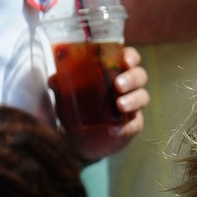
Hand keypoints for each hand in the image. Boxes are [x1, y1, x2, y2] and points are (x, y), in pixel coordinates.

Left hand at [58, 46, 148, 162]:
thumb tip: (54, 79)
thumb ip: (61, 86)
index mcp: (114, 72)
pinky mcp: (132, 125)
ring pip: (142, 97)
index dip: (131, 57)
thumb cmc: (77, 108)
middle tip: (118, 85)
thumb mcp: (66, 95)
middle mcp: (127, 87)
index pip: (129, 58)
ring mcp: (132, 106)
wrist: (80, 139)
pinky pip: (134, 124)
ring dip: (133, 100)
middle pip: (140, 76)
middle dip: (132, 78)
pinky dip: (125, 127)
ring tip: (120, 105)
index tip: (125, 60)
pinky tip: (114, 129)